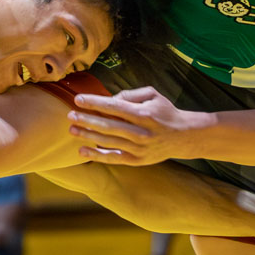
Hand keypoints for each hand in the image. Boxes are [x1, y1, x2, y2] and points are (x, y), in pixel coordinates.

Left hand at [69, 87, 196, 167]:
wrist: (184, 136)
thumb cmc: (164, 112)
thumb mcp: (153, 96)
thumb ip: (130, 94)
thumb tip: (110, 98)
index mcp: (144, 114)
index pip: (114, 107)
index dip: (95, 102)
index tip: (78, 99)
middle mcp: (141, 132)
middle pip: (109, 126)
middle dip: (87, 120)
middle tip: (70, 115)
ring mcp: (139, 148)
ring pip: (108, 142)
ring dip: (88, 136)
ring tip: (72, 129)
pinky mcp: (137, 160)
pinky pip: (114, 158)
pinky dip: (97, 155)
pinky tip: (82, 151)